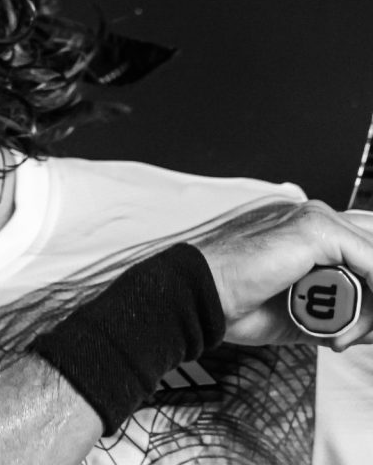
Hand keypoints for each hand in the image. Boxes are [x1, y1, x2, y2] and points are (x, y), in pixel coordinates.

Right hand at [194, 201, 372, 349]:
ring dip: (369, 302)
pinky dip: (372, 292)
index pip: (359, 248)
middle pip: (370, 246)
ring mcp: (312, 218)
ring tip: (343, 333)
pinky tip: (359, 319)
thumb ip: (342, 316)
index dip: (367, 283)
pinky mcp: (314, 227)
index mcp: (300, 231)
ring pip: (372, 257)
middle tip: (358, 331)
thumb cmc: (231, 303)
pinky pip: (370, 260)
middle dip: (370, 291)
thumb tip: (372, 327)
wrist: (195, 296)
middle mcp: (309, 217)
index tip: (360, 324)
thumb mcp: (299, 314)